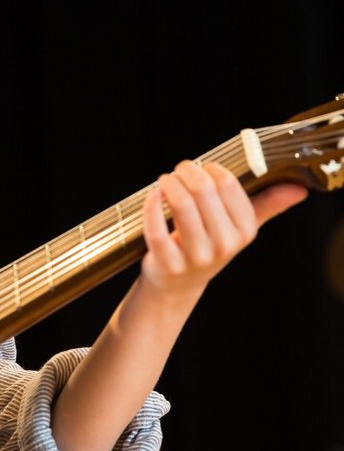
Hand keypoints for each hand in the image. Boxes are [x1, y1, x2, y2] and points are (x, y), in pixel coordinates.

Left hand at [140, 160, 306, 298]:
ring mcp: (196, 256)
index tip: (201, 167)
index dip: (211, 169)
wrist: (178, 283)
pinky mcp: (168, 264)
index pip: (229, 185)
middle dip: (186, 172)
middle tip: (178, 171)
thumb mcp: (239, 228)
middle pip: (203, 191)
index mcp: (244, 230)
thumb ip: (266, 205)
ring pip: (180, 205)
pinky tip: (151, 194)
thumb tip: (299, 188)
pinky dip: (151, 206)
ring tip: (164, 181)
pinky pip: (156, 229)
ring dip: (168, 184)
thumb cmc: (209, 245)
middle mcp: (224, 244)